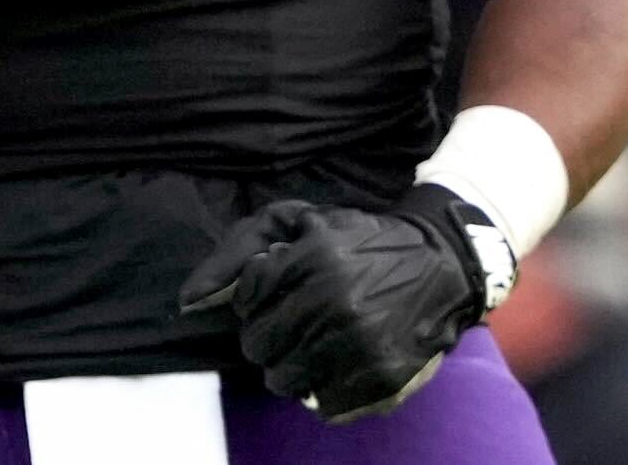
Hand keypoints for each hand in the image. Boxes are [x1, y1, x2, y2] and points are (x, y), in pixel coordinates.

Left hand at [178, 185, 512, 420]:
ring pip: (282, 380)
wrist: (441, 264)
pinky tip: (343, 359)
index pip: (246, 298)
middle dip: (268, 333)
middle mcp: (337, 301)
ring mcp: (361, 344)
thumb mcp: (298, 222)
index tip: (282, 288)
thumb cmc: (357, 241)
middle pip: (257, 344)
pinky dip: (324, 388)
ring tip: (317, 341)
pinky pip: (321, 405)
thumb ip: (237, 253)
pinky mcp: (382, 378)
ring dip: (292, 364)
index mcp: (315, 256)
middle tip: (297, 319)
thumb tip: (186, 303)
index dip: (257, 295)